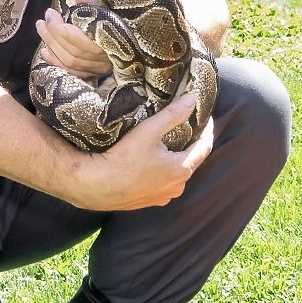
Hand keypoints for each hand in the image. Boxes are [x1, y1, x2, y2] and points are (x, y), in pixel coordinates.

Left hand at [35, 0, 110, 77]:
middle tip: (44, 19)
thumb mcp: (108, 11)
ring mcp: (98, 68)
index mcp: (113, 43)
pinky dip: (56, 62)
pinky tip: (45, 51)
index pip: (87, 43)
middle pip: (75, 52)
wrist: (127, 47)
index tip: (52, 15)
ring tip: (41, 28)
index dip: (67, 33)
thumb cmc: (116, 24)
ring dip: (52, 45)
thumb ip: (95, 3)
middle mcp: (106, 59)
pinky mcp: (91, 74)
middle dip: (54, 35)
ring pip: (70, 61)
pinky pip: (70, 71)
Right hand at [68, 93, 213, 210]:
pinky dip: (161, 172)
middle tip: (185, 128)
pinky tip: (149, 162)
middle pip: (190, 161)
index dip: (207, 131)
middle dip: (189, 145)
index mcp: (182, 170)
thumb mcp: (150, 131)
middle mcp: (176, 187)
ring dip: (174, 160)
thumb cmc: (123, 158)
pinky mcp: (147, 202)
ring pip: (175, 174)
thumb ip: (173, 115)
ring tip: (166, 143)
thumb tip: (192, 100)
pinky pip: (161, 184)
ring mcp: (162, 197)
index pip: (204, 148)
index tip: (206, 119)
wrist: (94, 186)